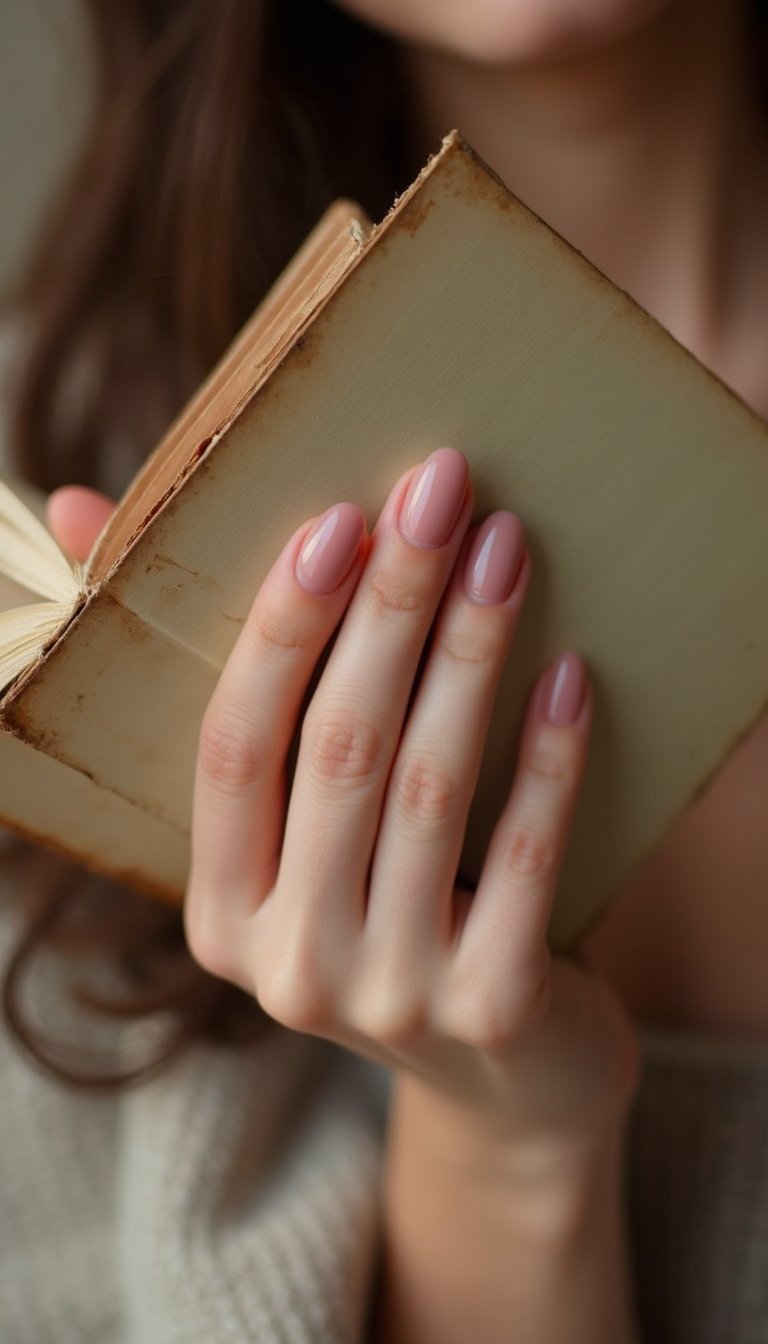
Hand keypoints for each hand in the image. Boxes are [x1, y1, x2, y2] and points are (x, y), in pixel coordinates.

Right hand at [47, 453, 640, 1150]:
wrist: (507, 1073)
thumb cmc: (386, 913)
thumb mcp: (288, 829)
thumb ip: (216, 691)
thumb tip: (82, 509)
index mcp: (218, 910)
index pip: (230, 747)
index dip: (281, 627)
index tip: (337, 519)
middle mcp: (286, 961)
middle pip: (337, 750)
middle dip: (391, 605)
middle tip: (442, 490)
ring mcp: (389, 994)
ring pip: (427, 789)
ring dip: (469, 653)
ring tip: (506, 549)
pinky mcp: (493, 1007)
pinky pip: (525, 858)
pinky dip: (548, 758)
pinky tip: (569, 673)